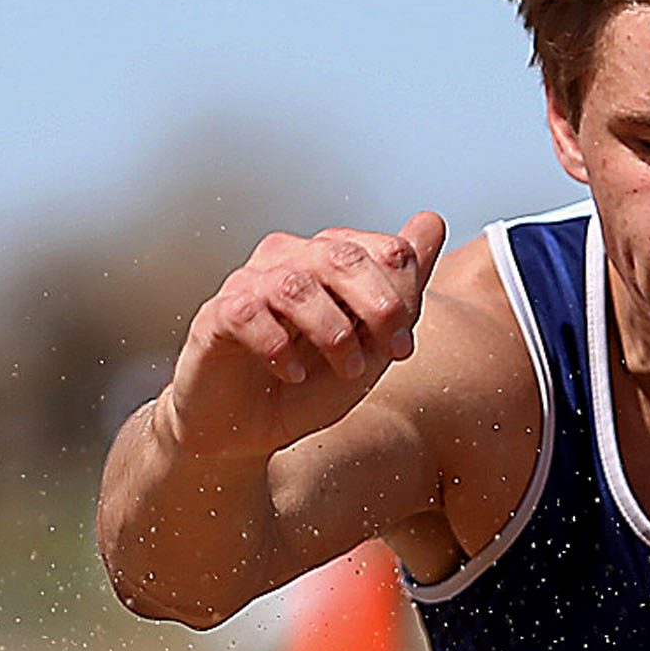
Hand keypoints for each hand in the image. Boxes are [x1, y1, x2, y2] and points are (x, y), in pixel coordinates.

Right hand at [162, 212, 445, 461]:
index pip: (380, 250)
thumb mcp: (369, 345)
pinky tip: (292, 374)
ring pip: (297, 285)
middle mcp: (289, 259)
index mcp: (329, 259)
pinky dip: (278, 348)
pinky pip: (248, 313)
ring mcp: (250, 283)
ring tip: (346, 370)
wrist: (246, 430)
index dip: (402, 295)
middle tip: (389, 353)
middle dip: (377, 306)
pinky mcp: (217, 315)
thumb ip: (402, 289)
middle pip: (342, 256)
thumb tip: (432, 220)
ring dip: (333, 333)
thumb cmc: (308, 385)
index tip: (402, 347)